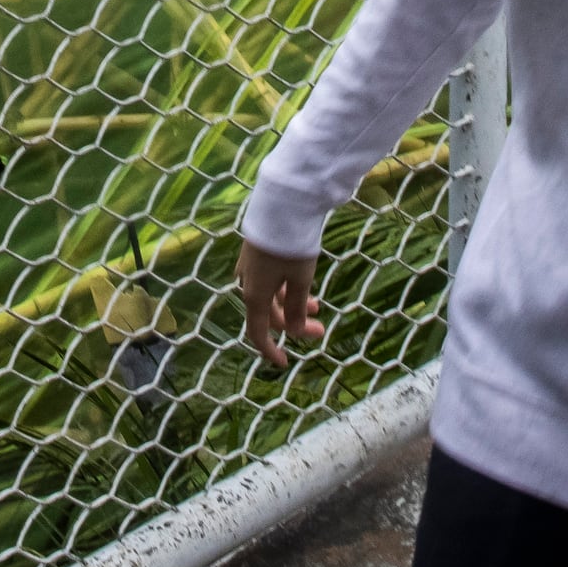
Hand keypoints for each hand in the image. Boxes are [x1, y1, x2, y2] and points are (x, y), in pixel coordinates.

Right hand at [235, 239, 323, 364]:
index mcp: (254, 295)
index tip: (285, 363)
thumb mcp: (300, 280)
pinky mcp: (257, 252)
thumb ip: (297, 309)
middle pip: (269, 314)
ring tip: (318, 306)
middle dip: (293, 325)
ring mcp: (251, 266)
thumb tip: (294, 332)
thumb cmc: (291, 245)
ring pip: (271, 296)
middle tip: (320, 329)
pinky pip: (270, 280)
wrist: (282, 203)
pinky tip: (303, 285)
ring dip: (293, 305)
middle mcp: (248, 283)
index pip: (257, 333)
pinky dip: (287, 289)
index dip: (270, 351)